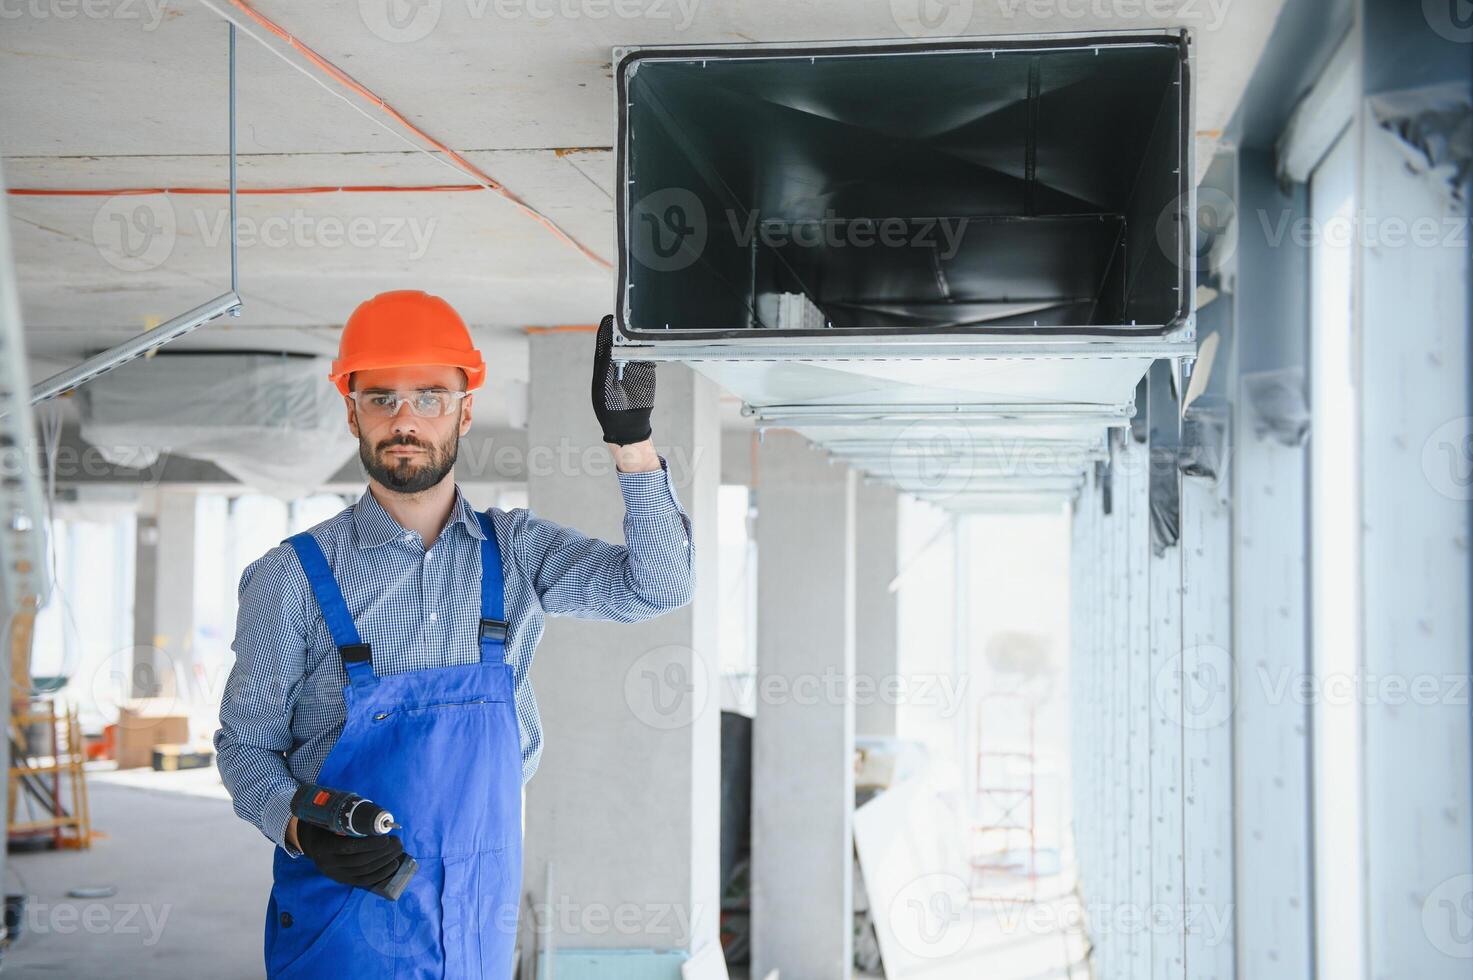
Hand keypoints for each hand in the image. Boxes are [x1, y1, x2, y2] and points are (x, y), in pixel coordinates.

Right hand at [296, 821, 404, 889]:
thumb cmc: (327, 825)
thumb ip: (351, 820)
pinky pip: (364, 880)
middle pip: (359, 860)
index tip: (385, 837)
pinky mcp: (343, 880)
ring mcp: (335, 874)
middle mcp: (327, 863)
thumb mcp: (332, 819)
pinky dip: (381, 873)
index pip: (348, 847)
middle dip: (383, 852)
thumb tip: (380, 819)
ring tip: (397, 849)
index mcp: (323, 846)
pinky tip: (393, 864)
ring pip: (364, 871)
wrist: (312, 842)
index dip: (369, 844)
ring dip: (385, 861)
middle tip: (397, 841)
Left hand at [591, 314, 654, 445]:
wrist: (629, 426)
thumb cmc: (610, 411)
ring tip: (637, 326)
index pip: (604, 345)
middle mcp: (617, 365)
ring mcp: (632, 368)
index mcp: (603, 369)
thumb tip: (607, 349)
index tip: (608, 320)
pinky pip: (647, 357)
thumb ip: (604, 369)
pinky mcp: (645, 372)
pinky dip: (649, 349)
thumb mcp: (603, 389)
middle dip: (621, 331)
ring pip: (635, 348)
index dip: (606, 332)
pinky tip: (649, 341)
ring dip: (636, 338)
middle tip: (623, 318)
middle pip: (619, 343)